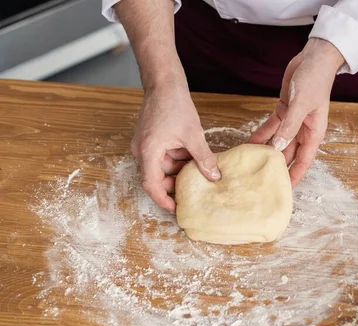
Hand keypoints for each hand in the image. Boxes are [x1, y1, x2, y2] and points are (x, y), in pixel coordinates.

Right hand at [130, 84, 220, 212]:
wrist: (164, 83)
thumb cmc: (174, 105)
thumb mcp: (193, 135)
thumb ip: (203, 158)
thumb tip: (215, 177)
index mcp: (148, 151)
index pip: (151, 185)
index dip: (163, 200)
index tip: (176, 209)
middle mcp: (142, 151)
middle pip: (156, 178)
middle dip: (175, 185)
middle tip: (194, 191)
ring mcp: (146, 146)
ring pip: (162, 168)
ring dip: (178, 171)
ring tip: (198, 171)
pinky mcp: (152, 141)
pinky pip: (163, 158)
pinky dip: (177, 160)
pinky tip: (192, 158)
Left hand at [249, 38, 344, 186]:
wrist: (314, 58)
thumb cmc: (315, 80)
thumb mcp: (301, 105)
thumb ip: (289, 126)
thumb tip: (279, 147)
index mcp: (314, 132)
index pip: (304, 160)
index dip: (294, 175)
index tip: (284, 189)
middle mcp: (304, 129)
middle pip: (290, 154)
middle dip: (278, 166)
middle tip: (262, 179)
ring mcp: (293, 120)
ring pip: (279, 141)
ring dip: (267, 150)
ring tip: (252, 163)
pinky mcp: (284, 110)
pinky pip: (271, 127)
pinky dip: (262, 134)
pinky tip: (250, 142)